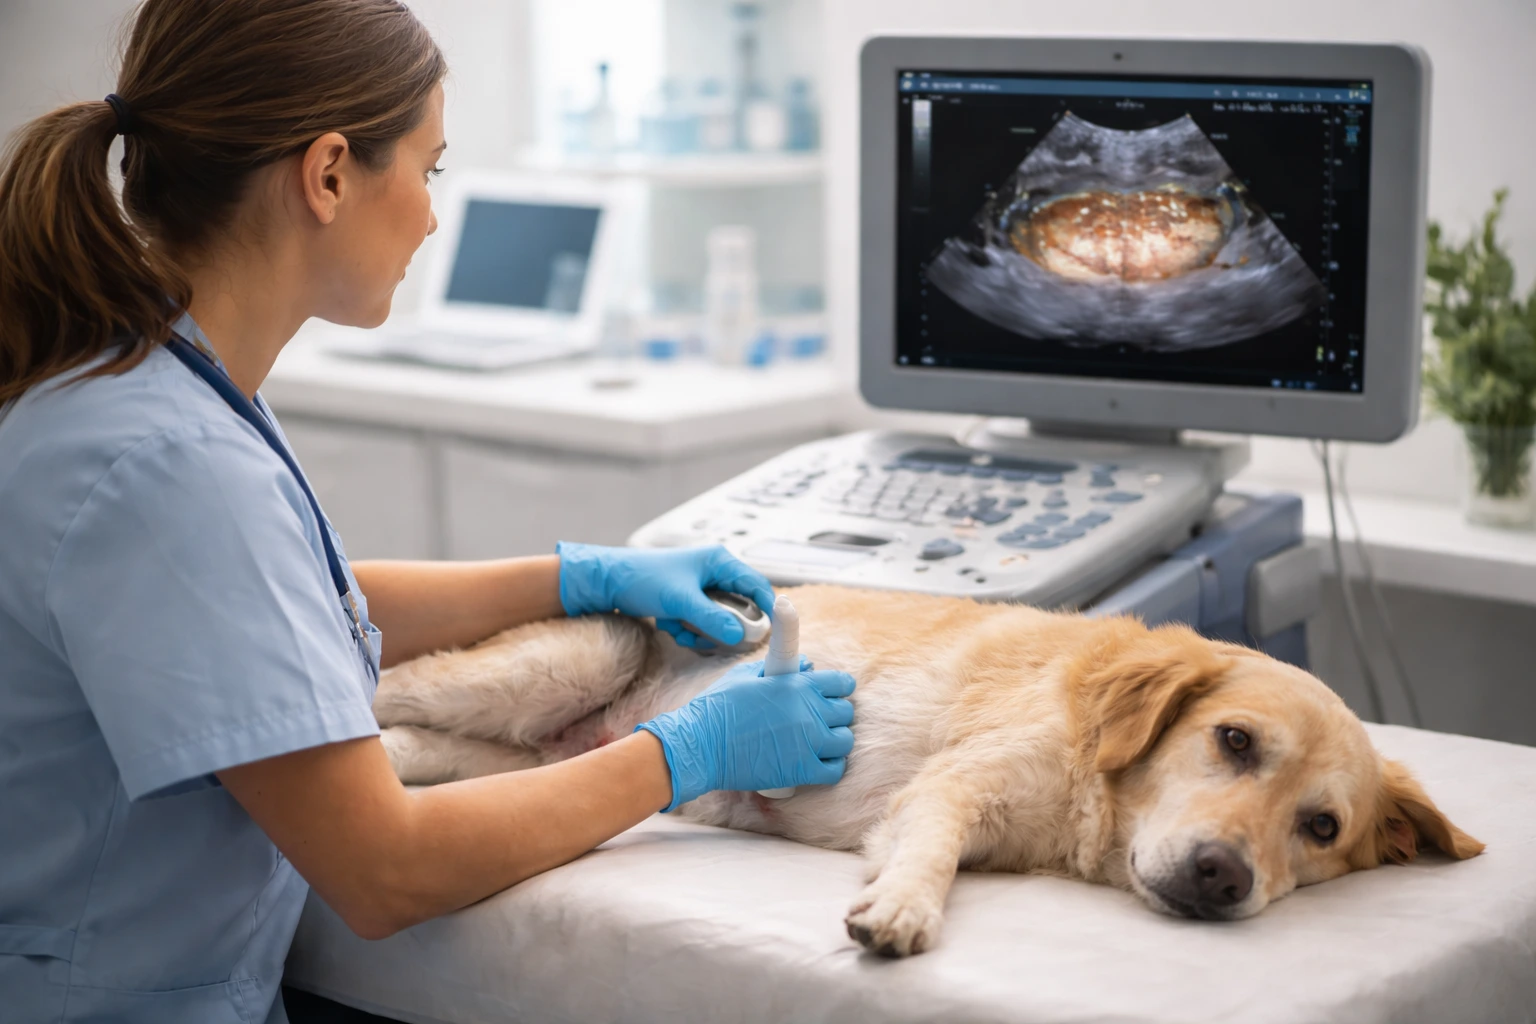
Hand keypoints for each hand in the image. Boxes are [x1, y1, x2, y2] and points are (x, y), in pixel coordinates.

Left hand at [555, 543, 774, 647]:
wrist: (607, 581)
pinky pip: (701, 622)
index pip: (756, 585)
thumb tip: (739, 636)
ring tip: (680, 629)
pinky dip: (689, 629)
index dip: (767, 609)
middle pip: (738, 607)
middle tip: (711, 638)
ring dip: (702, 631)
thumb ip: (711, 619)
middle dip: (723, 627)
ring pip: (719, 619)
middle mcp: (714, 572)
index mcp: (719, 561)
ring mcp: (700, 587)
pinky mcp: (687, 600)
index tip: (768, 633)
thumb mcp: (680, 601)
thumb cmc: (643, 579)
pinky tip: (670, 626)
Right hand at [635, 658, 855, 811]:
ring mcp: (808, 743)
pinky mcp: (802, 771)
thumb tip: (806, 664)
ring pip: (845, 741)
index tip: (833, 694)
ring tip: (819, 742)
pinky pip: (835, 770)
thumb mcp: (746, 675)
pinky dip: (831, 766)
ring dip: (835, 740)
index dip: (839, 688)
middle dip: (835, 714)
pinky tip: (818, 762)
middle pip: (845, 712)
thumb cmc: (718, 708)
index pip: (841, 683)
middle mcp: (809, 712)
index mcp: (797, 685)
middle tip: (819, 719)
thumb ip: (779, 666)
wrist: (701, 745)